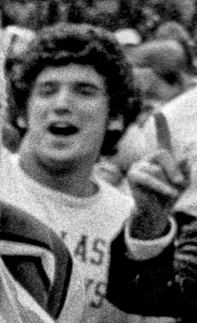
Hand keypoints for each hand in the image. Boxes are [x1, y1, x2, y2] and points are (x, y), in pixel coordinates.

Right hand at [128, 112, 193, 239]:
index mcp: (162, 156)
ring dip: (168, 183)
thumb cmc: (170, 194)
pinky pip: (150, 178)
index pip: (161, 137)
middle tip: (180, 183)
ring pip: (157, 169)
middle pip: (163, 154)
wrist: (157, 211)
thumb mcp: (183, 182)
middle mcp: (149, 158)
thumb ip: (185, 168)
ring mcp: (139, 165)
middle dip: (174, 169)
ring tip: (168, 192)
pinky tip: (169, 192)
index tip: (156, 111)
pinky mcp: (134, 175)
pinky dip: (162, 186)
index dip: (160, 125)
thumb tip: (189, 154)